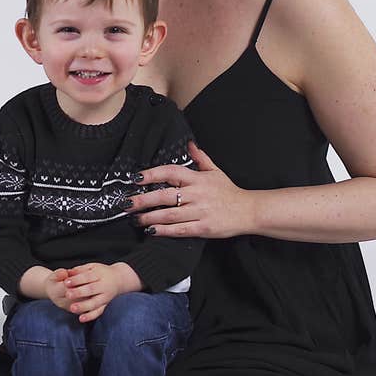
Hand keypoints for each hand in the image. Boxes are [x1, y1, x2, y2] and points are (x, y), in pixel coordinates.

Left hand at [47, 263, 129, 321]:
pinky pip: (98, 312)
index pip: (87, 277)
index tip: (66, 282)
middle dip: (79, 292)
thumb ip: (79, 270)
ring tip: (72, 308)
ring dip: (83, 306)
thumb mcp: (91, 267)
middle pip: (91, 289)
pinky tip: (81, 319)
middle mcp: (103, 286)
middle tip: (67, 294)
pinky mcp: (105, 305)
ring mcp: (105, 296)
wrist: (119, 279)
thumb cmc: (101, 272)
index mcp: (99, 274)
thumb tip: (67, 272)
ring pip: (95, 303)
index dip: (76, 280)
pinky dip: (90, 316)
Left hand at [126, 141, 253, 239]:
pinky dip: (164, 231)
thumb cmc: (229, 192)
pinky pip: (179, 229)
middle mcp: (197, 194)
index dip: (151, 174)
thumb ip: (200, 158)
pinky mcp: (203, 227)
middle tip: (126, 204)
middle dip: (142, 200)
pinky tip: (151, 230)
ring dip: (149, 217)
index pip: (170, 172)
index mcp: (198, 179)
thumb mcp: (216, 172)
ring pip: (169, 214)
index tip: (136, 178)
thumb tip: (189, 144)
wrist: (249, 211)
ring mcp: (200, 211)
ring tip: (135, 219)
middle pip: (164, 195)